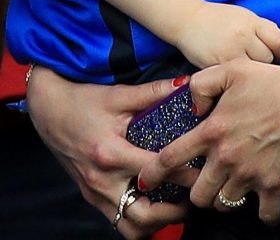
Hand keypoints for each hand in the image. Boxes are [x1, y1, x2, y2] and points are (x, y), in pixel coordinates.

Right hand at [27, 67, 189, 237]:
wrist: (47, 111)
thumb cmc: (84, 101)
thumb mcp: (120, 94)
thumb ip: (154, 92)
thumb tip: (188, 83)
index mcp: (110, 153)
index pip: (155, 172)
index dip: (183, 175)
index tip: (204, 172)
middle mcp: (101, 180)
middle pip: (141, 215)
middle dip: (172, 214)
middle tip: (194, 198)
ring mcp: (94, 192)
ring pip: (128, 226)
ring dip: (154, 222)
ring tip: (177, 206)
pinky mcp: (90, 196)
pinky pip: (116, 220)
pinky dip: (137, 220)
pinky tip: (154, 204)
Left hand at [139, 55, 279, 223]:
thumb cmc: (277, 81)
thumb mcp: (235, 68)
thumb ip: (203, 83)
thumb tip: (190, 105)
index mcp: (213, 130)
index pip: (171, 158)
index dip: (152, 173)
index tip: (145, 182)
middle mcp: (227, 158)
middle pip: (197, 195)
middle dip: (199, 190)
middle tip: (208, 179)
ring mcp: (251, 175)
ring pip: (225, 204)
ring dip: (227, 197)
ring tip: (235, 183)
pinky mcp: (275, 186)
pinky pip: (262, 215)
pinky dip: (262, 211)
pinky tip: (264, 199)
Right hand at [173, 1, 279, 67]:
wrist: (188, 19)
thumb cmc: (217, 19)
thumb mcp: (243, 16)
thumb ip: (260, 29)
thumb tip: (276, 45)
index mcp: (252, 22)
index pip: (278, 40)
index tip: (276, 55)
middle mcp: (244, 36)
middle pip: (267, 58)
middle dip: (265, 62)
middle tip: (258, 64)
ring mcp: (230, 51)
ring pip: (252, 70)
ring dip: (251, 71)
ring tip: (245, 70)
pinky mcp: (217, 65)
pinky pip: (234, 75)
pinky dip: (235, 76)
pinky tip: (233, 73)